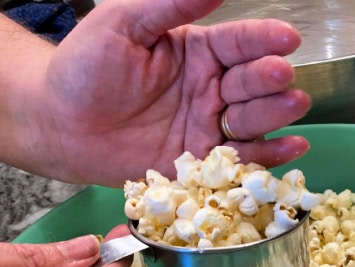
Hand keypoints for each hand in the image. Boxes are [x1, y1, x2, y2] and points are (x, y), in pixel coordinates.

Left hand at [29, 0, 310, 185]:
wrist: (60, 125)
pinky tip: (294, 148)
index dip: (264, 39)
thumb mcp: (123, 24)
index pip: (239, 43)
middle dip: (270, 78)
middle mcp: (212, 89)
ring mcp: (210, 127)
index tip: (287, 38)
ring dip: (276, 113)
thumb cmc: (85, 68)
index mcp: (198, 52)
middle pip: (253, 82)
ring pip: (254, 120)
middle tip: (280, 75)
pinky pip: (242, 159)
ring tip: (292, 104)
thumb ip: (168, 6)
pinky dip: (270, 156)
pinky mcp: (203, 163)